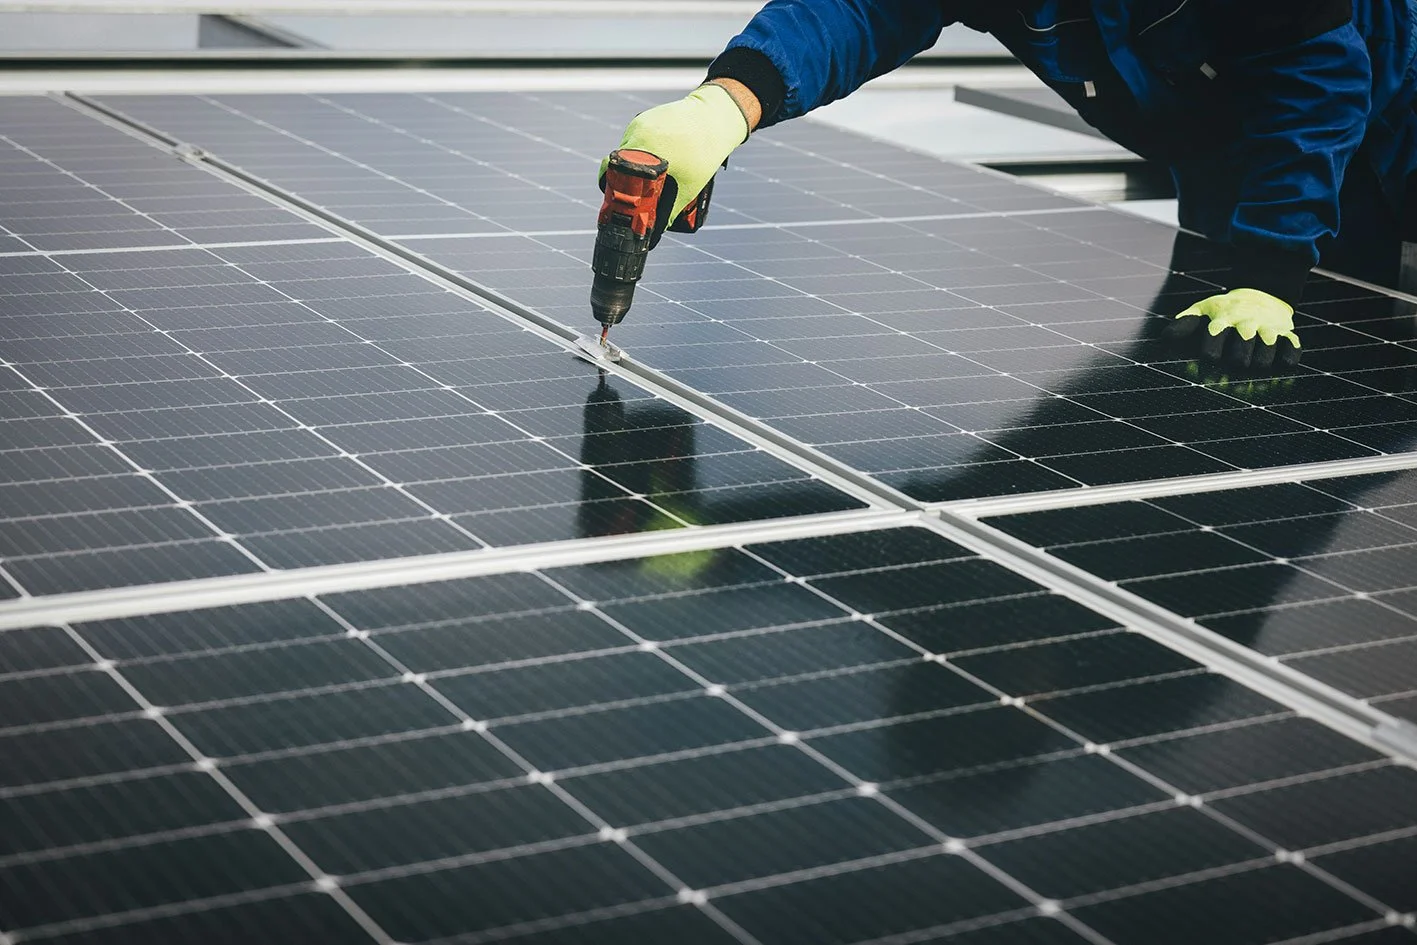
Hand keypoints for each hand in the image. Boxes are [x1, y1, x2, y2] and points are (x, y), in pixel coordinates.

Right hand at [600, 82, 753, 225]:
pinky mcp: (644, 118)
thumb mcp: (689, 186)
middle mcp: (636, 134)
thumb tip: (655, 232)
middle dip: (624, 182)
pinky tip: (659, 158)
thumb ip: (669, 210)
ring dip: (634, 167)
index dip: (611, 191)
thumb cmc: (706, 151)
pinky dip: (642, 153)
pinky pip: (634, 141)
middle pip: (617, 165)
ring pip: (625, 153)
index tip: (617, 203)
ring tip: (653, 175)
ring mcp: (639, 124)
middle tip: (634, 195)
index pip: (611, 173)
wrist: (716, 115)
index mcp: (644, 149)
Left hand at [1164, 288, 1301, 368]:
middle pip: (1239, 359)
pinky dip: (1285, 361)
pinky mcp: (1288, 335)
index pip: (1212, 346)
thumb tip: (1164, 339)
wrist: (1262, 293)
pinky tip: (1278, 359)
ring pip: (1264, 361)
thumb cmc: (1224, 310)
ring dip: (1257, 366)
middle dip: (1234, 364)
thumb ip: (1183, 325)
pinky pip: (1290, 354)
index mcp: (1222, 321)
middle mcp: (1246, 324)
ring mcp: (1269, 330)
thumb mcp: (1202, 311)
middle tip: (1234, 361)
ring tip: (1253, 360)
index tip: (1209, 359)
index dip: (1209, 355)